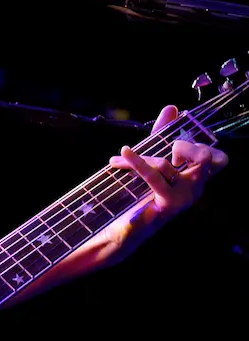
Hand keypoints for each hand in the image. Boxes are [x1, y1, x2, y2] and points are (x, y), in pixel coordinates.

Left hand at [106, 104, 228, 256]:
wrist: (121, 233)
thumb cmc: (137, 197)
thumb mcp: (151, 161)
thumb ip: (161, 135)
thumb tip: (172, 107)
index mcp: (198, 180)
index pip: (219, 159)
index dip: (201, 147)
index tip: (175, 149)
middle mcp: (196, 189)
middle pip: (201, 155)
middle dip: (182, 146)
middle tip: (164, 153)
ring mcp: (185, 198)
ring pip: (167, 163)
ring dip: (140, 157)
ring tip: (121, 159)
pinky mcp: (168, 204)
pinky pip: (154, 175)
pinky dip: (137, 161)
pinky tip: (123, 153)